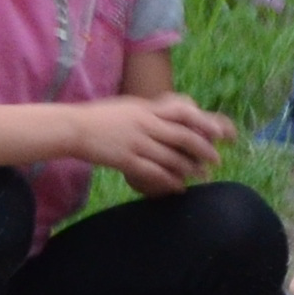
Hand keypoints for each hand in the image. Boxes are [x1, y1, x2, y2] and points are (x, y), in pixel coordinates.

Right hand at [73, 93, 235, 191]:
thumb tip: (171, 117)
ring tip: (203, 177)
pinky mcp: (126, 160)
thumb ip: (150, 112)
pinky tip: (179, 187)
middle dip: (204, 150)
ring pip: (171, 158)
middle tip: (217, 160)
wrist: (74, 128)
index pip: (184, 113)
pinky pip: (153, 173)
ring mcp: (136, 142)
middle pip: (183, 137)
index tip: (219, 134)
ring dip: (190, 169)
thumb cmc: (100, 117)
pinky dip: (169, 181)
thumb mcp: (129, 107)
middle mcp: (145, 124)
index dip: (204, 123)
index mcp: (147, 109)